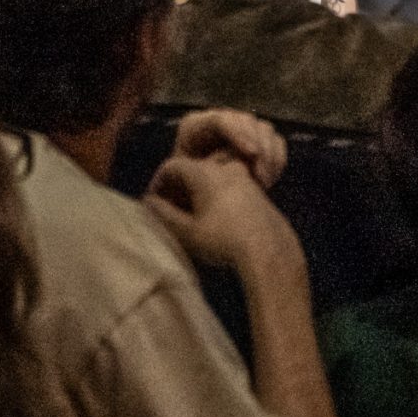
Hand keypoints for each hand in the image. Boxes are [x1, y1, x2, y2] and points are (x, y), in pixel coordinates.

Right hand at [144, 153, 304, 278]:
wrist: (269, 251)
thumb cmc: (223, 240)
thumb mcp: (187, 231)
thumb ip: (164, 214)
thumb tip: (149, 203)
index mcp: (204, 171)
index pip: (173, 165)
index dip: (159, 181)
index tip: (153, 201)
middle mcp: (225, 167)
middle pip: (194, 168)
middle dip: (180, 185)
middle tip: (171, 207)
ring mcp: (245, 178)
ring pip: (214, 177)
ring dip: (200, 191)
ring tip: (194, 214)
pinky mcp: (258, 193)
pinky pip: (231, 186)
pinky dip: (218, 196)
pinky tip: (218, 218)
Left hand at [173, 109, 286, 189]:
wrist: (192, 199)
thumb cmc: (181, 191)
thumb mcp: (181, 181)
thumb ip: (195, 171)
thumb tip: (212, 165)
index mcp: (194, 127)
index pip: (219, 120)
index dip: (237, 133)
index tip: (252, 154)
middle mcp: (218, 122)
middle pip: (245, 121)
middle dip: (258, 145)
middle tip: (261, 174)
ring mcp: (240, 130)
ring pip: (263, 129)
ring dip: (269, 154)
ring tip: (264, 182)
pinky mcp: (257, 142)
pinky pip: (275, 142)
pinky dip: (277, 159)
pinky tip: (269, 180)